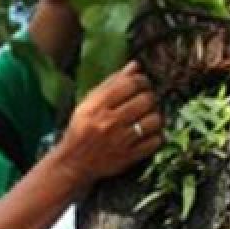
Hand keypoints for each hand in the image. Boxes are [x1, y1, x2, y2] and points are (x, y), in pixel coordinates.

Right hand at [50, 61, 162, 185]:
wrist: (73, 163)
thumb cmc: (81, 129)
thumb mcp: (88, 103)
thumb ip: (111, 83)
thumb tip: (135, 65)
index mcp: (96, 106)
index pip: (130, 84)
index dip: (141, 80)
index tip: (142, 83)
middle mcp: (109, 122)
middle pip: (146, 100)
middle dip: (149, 97)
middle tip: (145, 101)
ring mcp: (120, 141)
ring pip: (155, 120)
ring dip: (154, 116)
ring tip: (146, 117)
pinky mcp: (129, 157)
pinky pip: (156, 141)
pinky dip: (156, 135)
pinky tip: (147, 133)